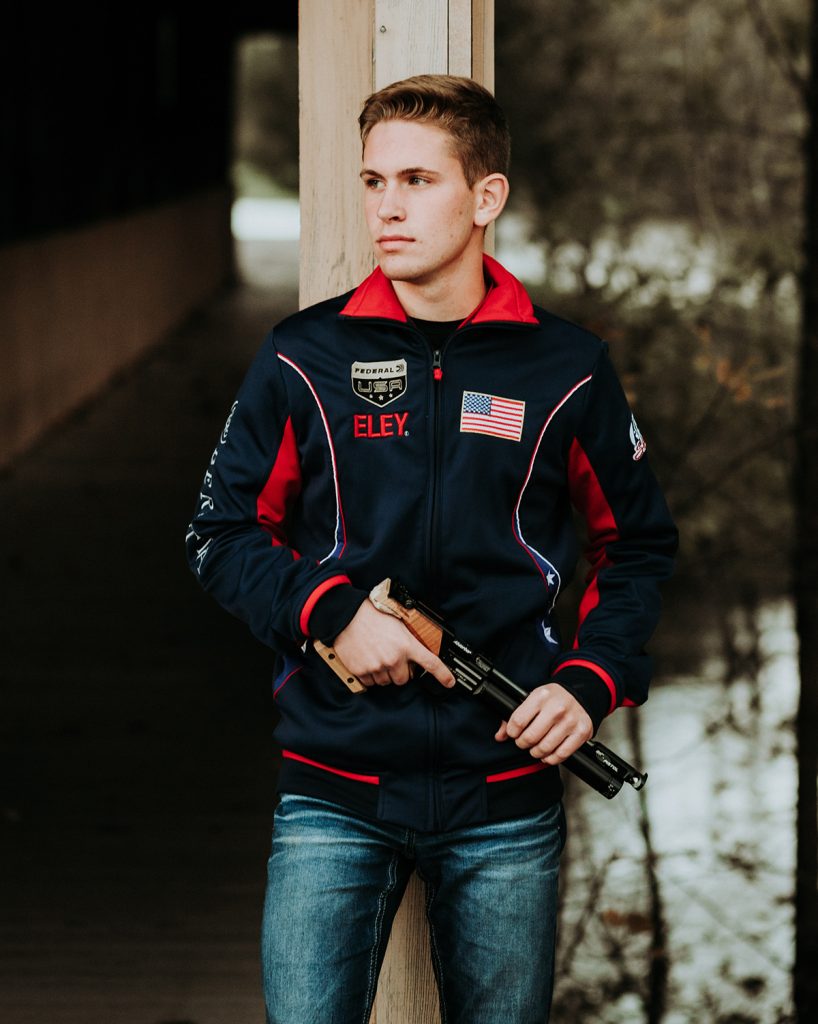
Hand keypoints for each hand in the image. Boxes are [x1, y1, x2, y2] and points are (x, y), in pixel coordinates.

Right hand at [333, 600, 454, 688]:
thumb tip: (416, 655)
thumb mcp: (398, 624)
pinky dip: (369, 675)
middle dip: (400, 671)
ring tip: (377, 656)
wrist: (346, 616)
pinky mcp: (361, 671)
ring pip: (387, 682)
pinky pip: (370, 683)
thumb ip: (408, 641)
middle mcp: (393, 658)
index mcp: (406, 645)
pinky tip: (367, 660)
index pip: (431, 663)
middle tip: (393, 659)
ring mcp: (377, 666)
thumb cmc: (371, 615)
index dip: (443, 675)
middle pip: (404, 679)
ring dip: (384, 674)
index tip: (450, 682)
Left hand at [494, 683, 592, 763]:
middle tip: (524, 742)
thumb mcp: (533, 699)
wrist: (580, 694)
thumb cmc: (553, 698)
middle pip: (530, 737)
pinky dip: (551, 759)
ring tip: (535, 748)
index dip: (512, 732)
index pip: (518, 721)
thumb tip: (500, 735)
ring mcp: (570, 721)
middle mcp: (557, 708)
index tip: (514, 733)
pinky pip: (561, 754)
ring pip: (545, 748)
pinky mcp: (581, 733)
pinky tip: (547, 754)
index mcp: (541, 696)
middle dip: (523, 743)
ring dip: (536, 752)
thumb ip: (514, 716)